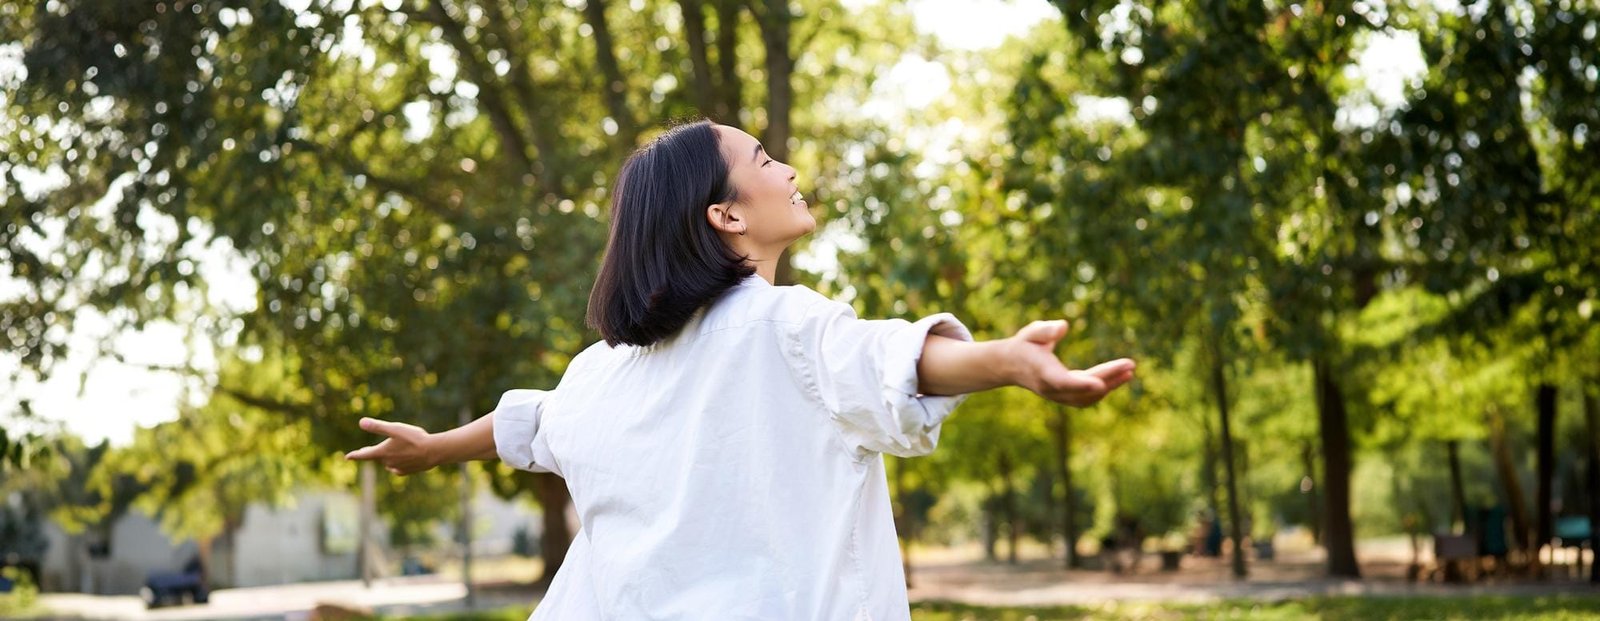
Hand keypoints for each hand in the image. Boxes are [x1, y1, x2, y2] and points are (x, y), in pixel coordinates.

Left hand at [345, 417, 436, 475]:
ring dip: (386, 457)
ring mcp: (396, 468)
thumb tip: (361, 422)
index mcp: (382, 452)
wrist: (433, 451)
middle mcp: (387, 462)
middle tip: (363, 452)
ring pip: (387, 462)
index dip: (355, 455)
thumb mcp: (395, 429)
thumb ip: (377, 426)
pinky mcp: (406, 471)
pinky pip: (396, 467)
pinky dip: (396, 462)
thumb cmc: (414, 438)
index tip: (347, 457)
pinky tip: (401, 459)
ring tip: (389, 451)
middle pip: (376, 457)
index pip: (364, 455)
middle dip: (370, 454)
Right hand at [1007, 320, 1134, 405]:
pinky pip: (1087, 398)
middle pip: (1083, 389)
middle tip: (1130, 365)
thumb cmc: (1024, 345)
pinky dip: (1104, 389)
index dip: (1081, 385)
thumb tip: (1064, 326)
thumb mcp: (1030, 332)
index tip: (1099, 384)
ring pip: (1088, 397)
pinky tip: (1120, 377)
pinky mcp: (1066, 397)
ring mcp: (1059, 396)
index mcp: (1043, 373)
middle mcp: (1052, 389)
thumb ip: (1045, 330)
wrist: (1011, 366)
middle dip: (1108, 378)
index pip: (1063, 382)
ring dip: (1110, 385)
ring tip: (1130, 371)